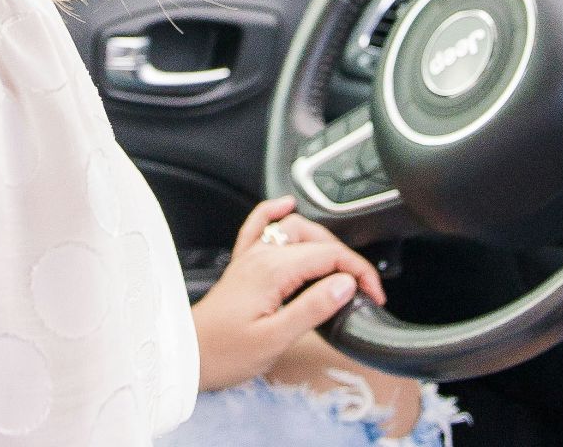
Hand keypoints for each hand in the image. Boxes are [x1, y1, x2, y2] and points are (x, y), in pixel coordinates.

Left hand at [190, 195, 387, 392]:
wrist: (188, 356)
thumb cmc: (227, 353)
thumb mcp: (276, 338)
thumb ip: (313, 307)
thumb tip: (345, 283)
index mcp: (273, 270)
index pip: (330, 256)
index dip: (359, 272)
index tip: (374, 294)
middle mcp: (262, 255)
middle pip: (317, 239)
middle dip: (347, 258)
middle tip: (364, 287)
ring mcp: (251, 256)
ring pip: (295, 228)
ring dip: (323, 239)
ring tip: (342, 265)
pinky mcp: (243, 264)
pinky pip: (258, 225)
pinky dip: (274, 212)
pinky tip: (286, 206)